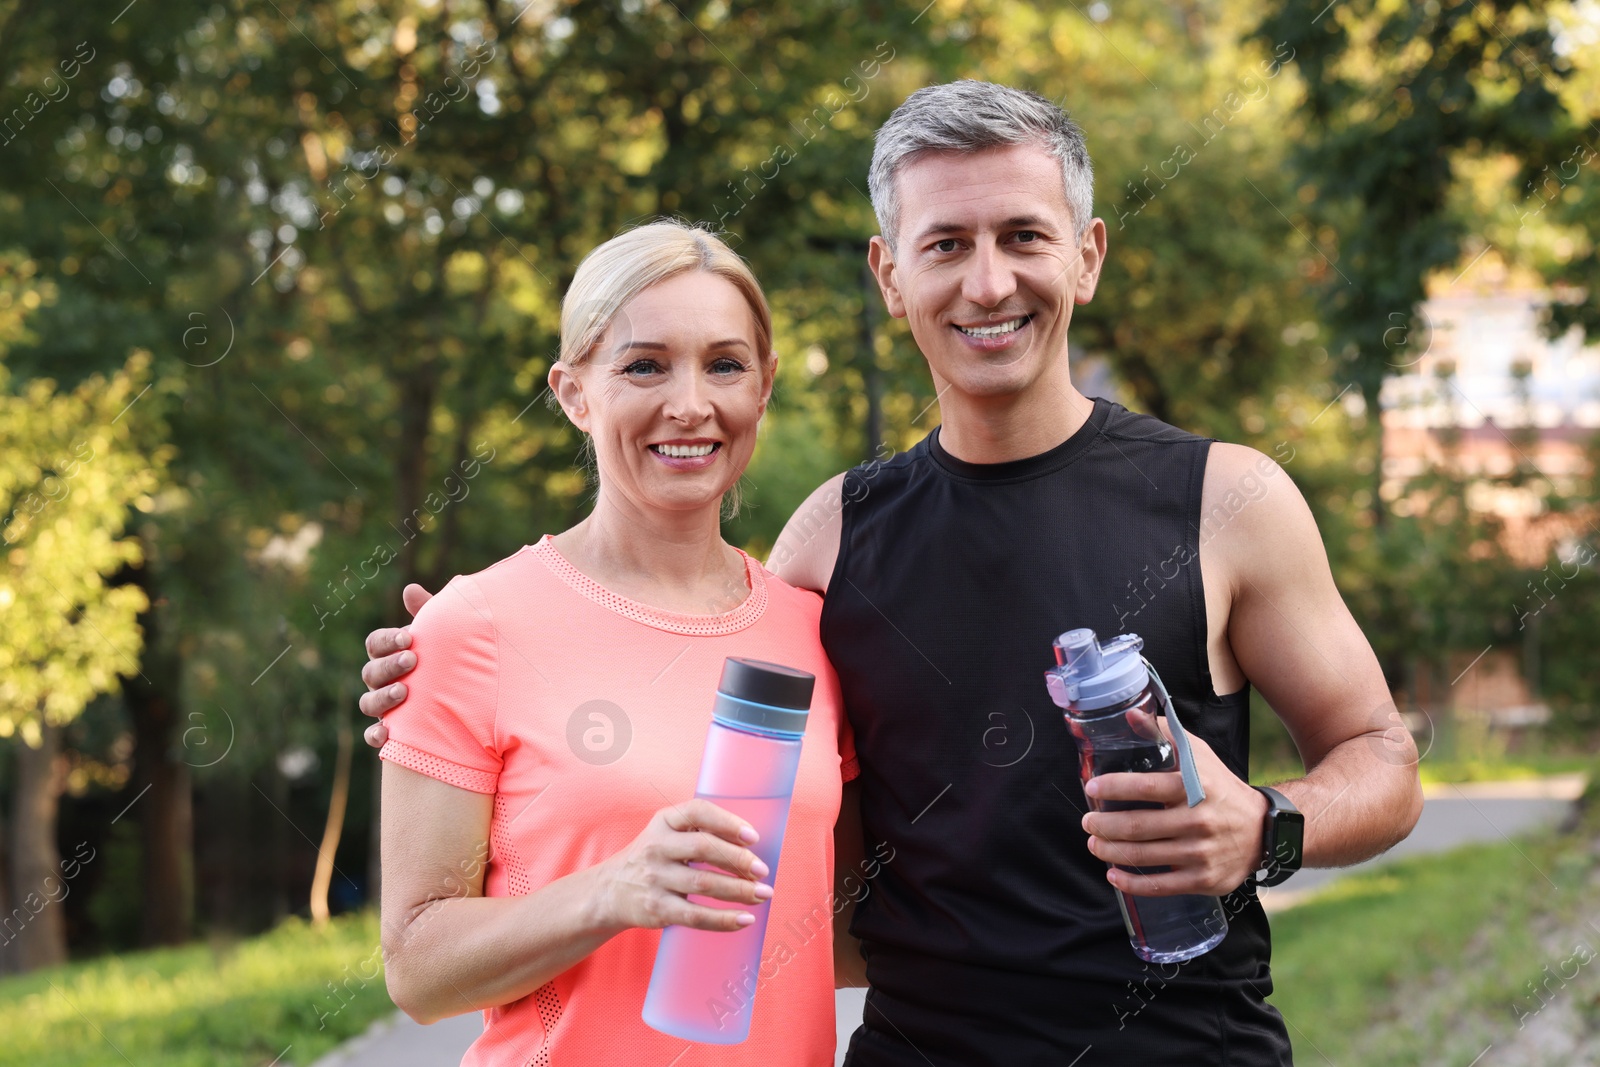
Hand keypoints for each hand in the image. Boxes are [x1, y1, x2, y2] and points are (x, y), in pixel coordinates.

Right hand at [359, 583, 433, 747]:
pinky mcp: (390, 732)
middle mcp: (382, 681)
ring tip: (403, 692)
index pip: (375, 643)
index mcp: (390, 655)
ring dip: (382, 697)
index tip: (409, 638)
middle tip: (412, 660)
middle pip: (370, 672)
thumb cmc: (449, 658)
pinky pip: (371, 736)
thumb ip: (428, 613)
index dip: (388, 640)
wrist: (466, 697)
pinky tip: (387, 734)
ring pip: (367, 702)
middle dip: (389, 665)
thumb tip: (410, 589)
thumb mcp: (443, 635)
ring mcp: (383, 707)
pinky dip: (375, 735)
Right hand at [587, 798, 773, 933]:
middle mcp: (657, 847)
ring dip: (739, 890)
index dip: (727, 822)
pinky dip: (724, 919)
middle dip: (738, 860)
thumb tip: (751, 847)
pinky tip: (745, 918)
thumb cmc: (653, 858)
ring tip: (763, 893)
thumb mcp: (666, 834)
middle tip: (763, 870)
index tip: (753, 837)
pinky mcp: (657, 909)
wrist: (609, 891)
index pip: (698, 812)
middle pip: (704, 849)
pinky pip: (696, 916)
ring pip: (704, 884)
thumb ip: (700, 831)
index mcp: (664, 821)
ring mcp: (655, 878)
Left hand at [1080, 723, 1268, 896]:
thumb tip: (1130, 714)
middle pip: (1136, 826)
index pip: (1144, 787)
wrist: (1263, 830)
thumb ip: (1164, 734)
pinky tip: (1114, 875)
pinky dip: (1132, 883)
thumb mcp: (1199, 755)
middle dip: (1103, 825)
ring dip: (1110, 852)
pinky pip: (1160, 886)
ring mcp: (1200, 853)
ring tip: (1094, 844)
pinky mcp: (1203, 879)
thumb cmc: (1221, 788)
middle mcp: (1197, 820)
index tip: (1091, 788)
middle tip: (1088, 822)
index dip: (1112, 788)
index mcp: (1194, 787)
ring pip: (1143, 855)